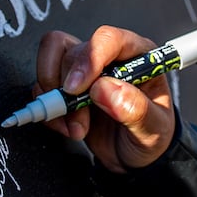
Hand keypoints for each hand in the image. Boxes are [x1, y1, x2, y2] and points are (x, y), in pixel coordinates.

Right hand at [33, 26, 176, 172]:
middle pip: (74, 52)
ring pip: (53, 58)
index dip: (89, 59)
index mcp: (138, 56)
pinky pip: (43, 85)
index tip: (77, 88)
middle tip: (80, 121)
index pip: (108, 39)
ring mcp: (86, 70)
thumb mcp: (154, 129)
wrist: (135, 158)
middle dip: (69, 90)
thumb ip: (135, 109)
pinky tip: (67, 127)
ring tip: (74, 126)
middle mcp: (110, 57)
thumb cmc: (151, 136)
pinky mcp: (67, 86)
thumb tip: (105, 88)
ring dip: (54, 96)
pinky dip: (48, 109)